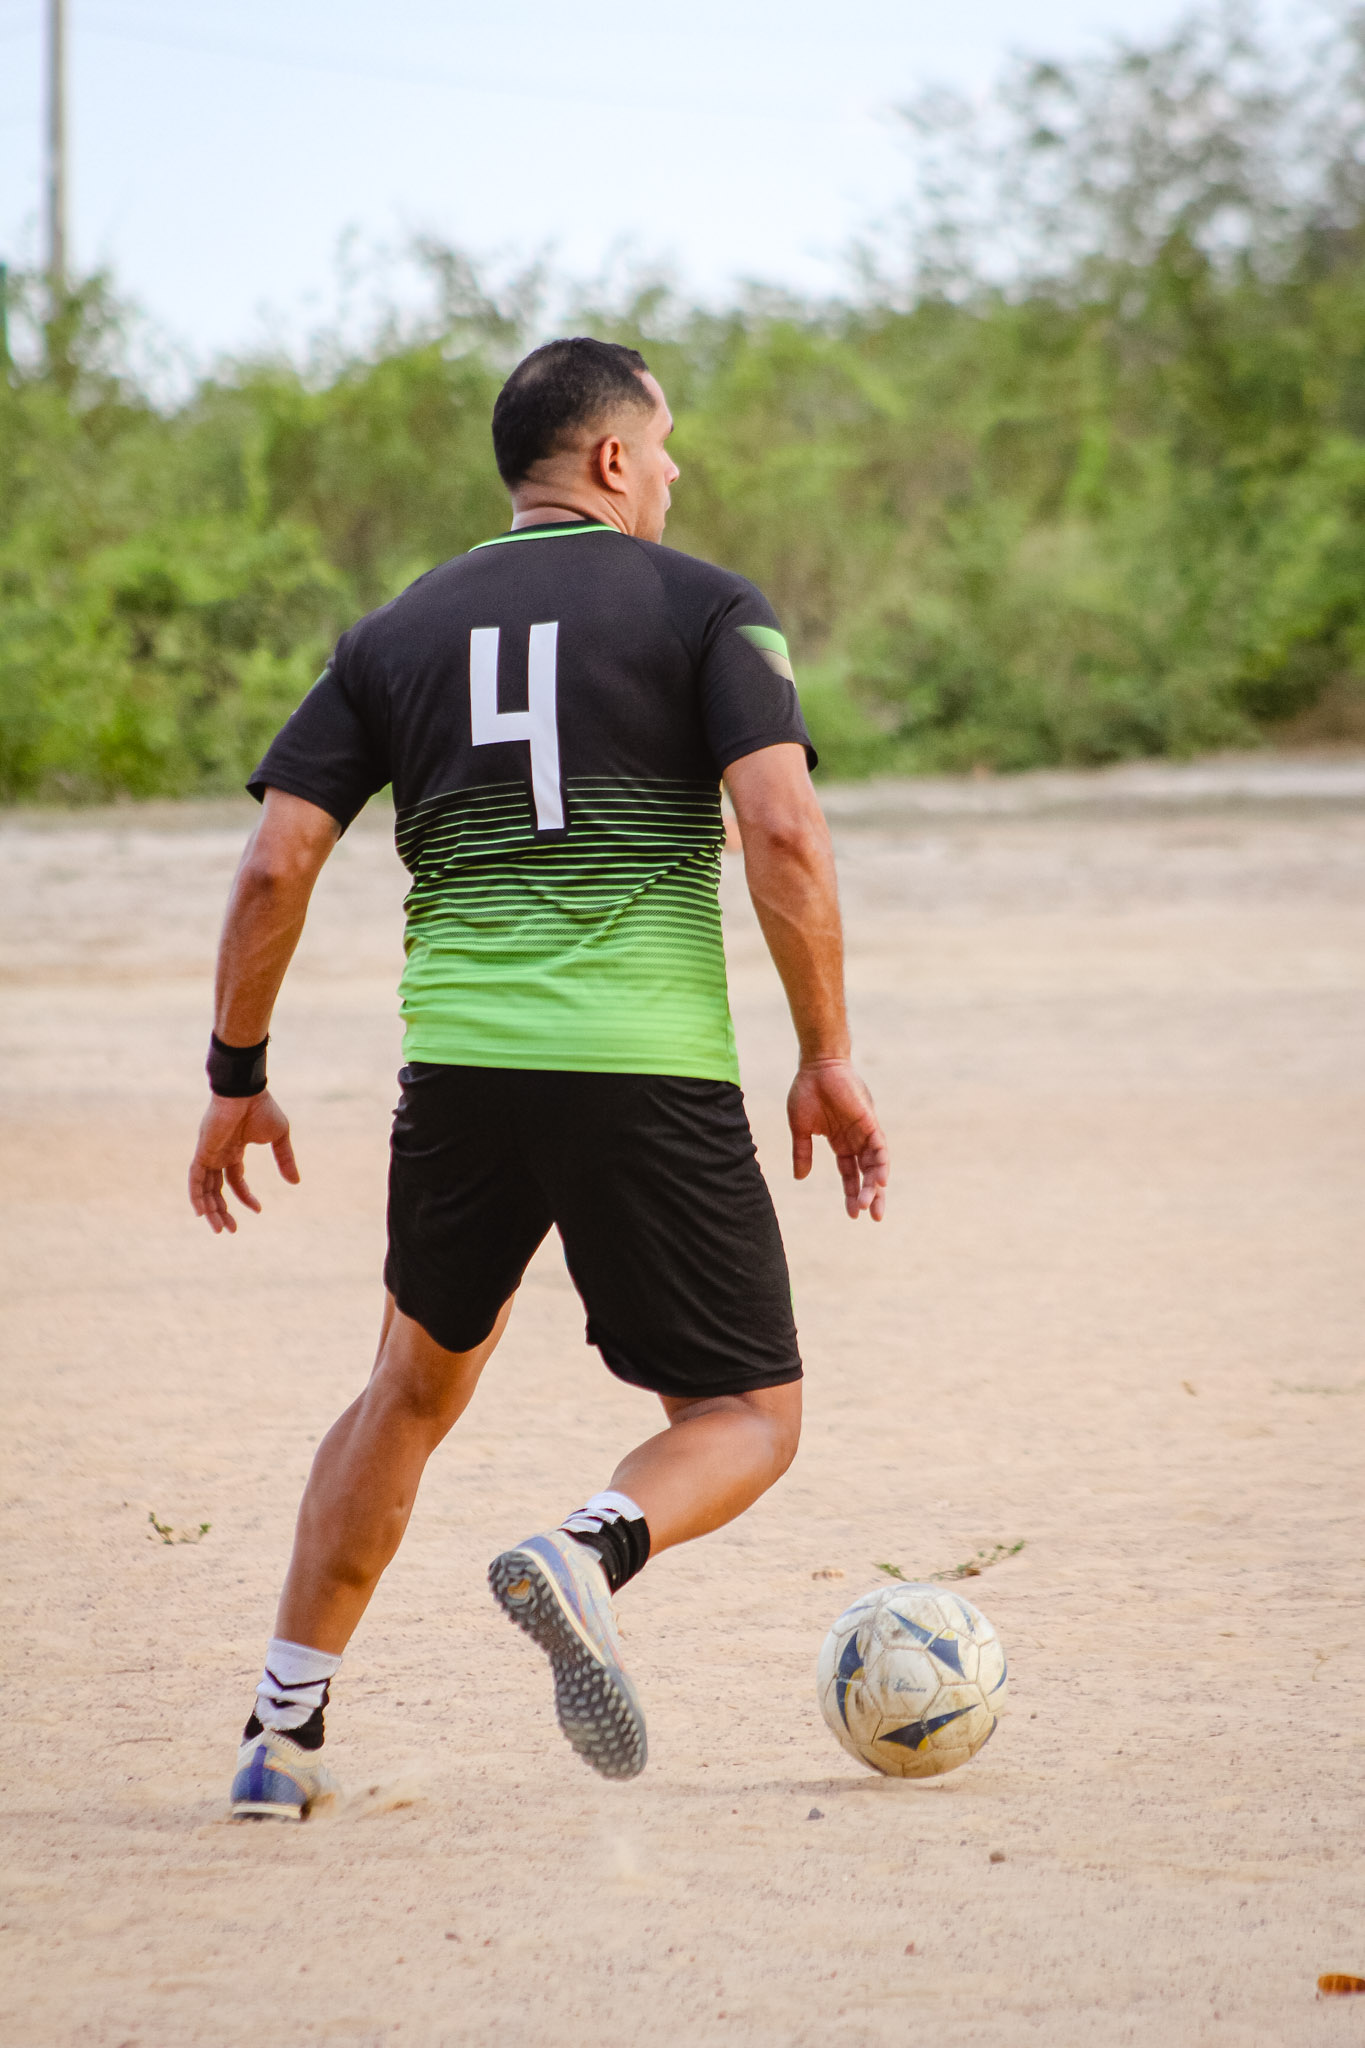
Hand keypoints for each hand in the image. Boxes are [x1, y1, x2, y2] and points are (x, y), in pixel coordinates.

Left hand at [189, 1091, 299, 1234]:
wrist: (246, 1091)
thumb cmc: (262, 1108)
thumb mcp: (279, 1137)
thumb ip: (285, 1159)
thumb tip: (295, 1182)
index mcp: (235, 1150)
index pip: (236, 1180)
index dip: (246, 1197)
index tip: (258, 1210)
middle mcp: (220, 1154)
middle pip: (216, 1189)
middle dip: (222, 1211)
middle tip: (230, 1230)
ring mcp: (209, 1153)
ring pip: (205, 1189)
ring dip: (211, 1210)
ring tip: (219, 1229)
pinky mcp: (203, 1151)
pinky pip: (195, 1178)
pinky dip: (196, 1195)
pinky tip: (202, 1212)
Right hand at [787, 1058, 888, 1220]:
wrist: (815, 1066)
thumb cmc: (806, 1092)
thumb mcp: (801, 1129)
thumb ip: (802, 1152)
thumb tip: (800, 1177)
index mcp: (840, 1142)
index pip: (850, 1173)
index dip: (851, 1193)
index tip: (852, 1215)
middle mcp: (855, 1140)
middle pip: (867, 1173)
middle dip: (870, 1195)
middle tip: (873, 1217)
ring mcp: (864, 1131)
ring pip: (875, 1164)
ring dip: (875, 1184)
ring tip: (871, 1204)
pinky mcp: (869, 1121)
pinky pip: (880, 1146)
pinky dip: (881, 1163)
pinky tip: (880, 1181)